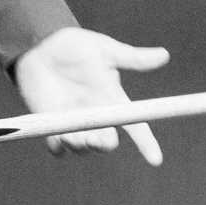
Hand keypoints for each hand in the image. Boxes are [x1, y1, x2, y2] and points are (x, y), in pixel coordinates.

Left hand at [13, 27, 169, 164]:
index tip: (155, 159)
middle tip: (103, 137)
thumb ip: (133, 58)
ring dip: (81, 145)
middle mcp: (96, 117)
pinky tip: (56, 138)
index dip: (146, 143)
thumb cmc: (76, 46)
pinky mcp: (52, 125)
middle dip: (105, 144)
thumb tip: (164, 55)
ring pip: (83, 148)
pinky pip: (57, 147)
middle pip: (106, 143)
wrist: (42, 45)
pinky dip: (58, 147)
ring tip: (74, 135)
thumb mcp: (105, 50)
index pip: (135, 126)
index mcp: (112, 101)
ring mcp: (74, 123)